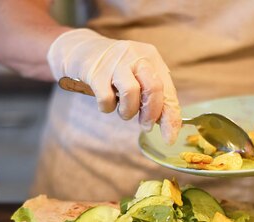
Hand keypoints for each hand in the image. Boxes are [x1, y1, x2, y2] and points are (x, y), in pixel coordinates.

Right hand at [47, 28, 180, 142]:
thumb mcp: (137, 76)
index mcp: (151, 58)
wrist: (82, 49)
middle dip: (151, 114)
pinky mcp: (96, 72)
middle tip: (145, 126)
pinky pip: (106, 98)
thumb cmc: (116, 69)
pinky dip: (107, 108)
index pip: (168, 90)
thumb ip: (152, 96)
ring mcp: (115, 62)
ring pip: (131, 92)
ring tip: (123, 112)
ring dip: (128, 111)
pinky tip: (107, 103)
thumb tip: (167, 123)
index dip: (171, 117)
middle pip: (154, 88)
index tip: (170, 138)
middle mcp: (136, 56)